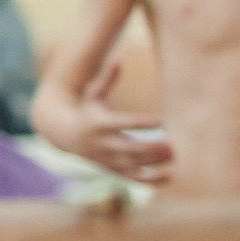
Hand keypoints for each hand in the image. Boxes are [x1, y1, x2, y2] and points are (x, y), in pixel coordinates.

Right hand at [53, 58, 173, 184]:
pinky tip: (170, 176)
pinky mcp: (113, 170)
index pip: (123, 124)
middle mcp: (103, 144)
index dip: (142, 123)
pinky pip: (133, 179)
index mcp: (100, 123)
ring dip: (155, 162)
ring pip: (134, 165)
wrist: (66, 135)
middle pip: (130, 149)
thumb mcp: (93, 94)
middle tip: (172, 144)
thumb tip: (118, 60)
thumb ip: (107, 79)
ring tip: (174, 154)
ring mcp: (108, 159)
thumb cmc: (86, 110)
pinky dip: (151, 180)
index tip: (160, 121)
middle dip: (151, 148)